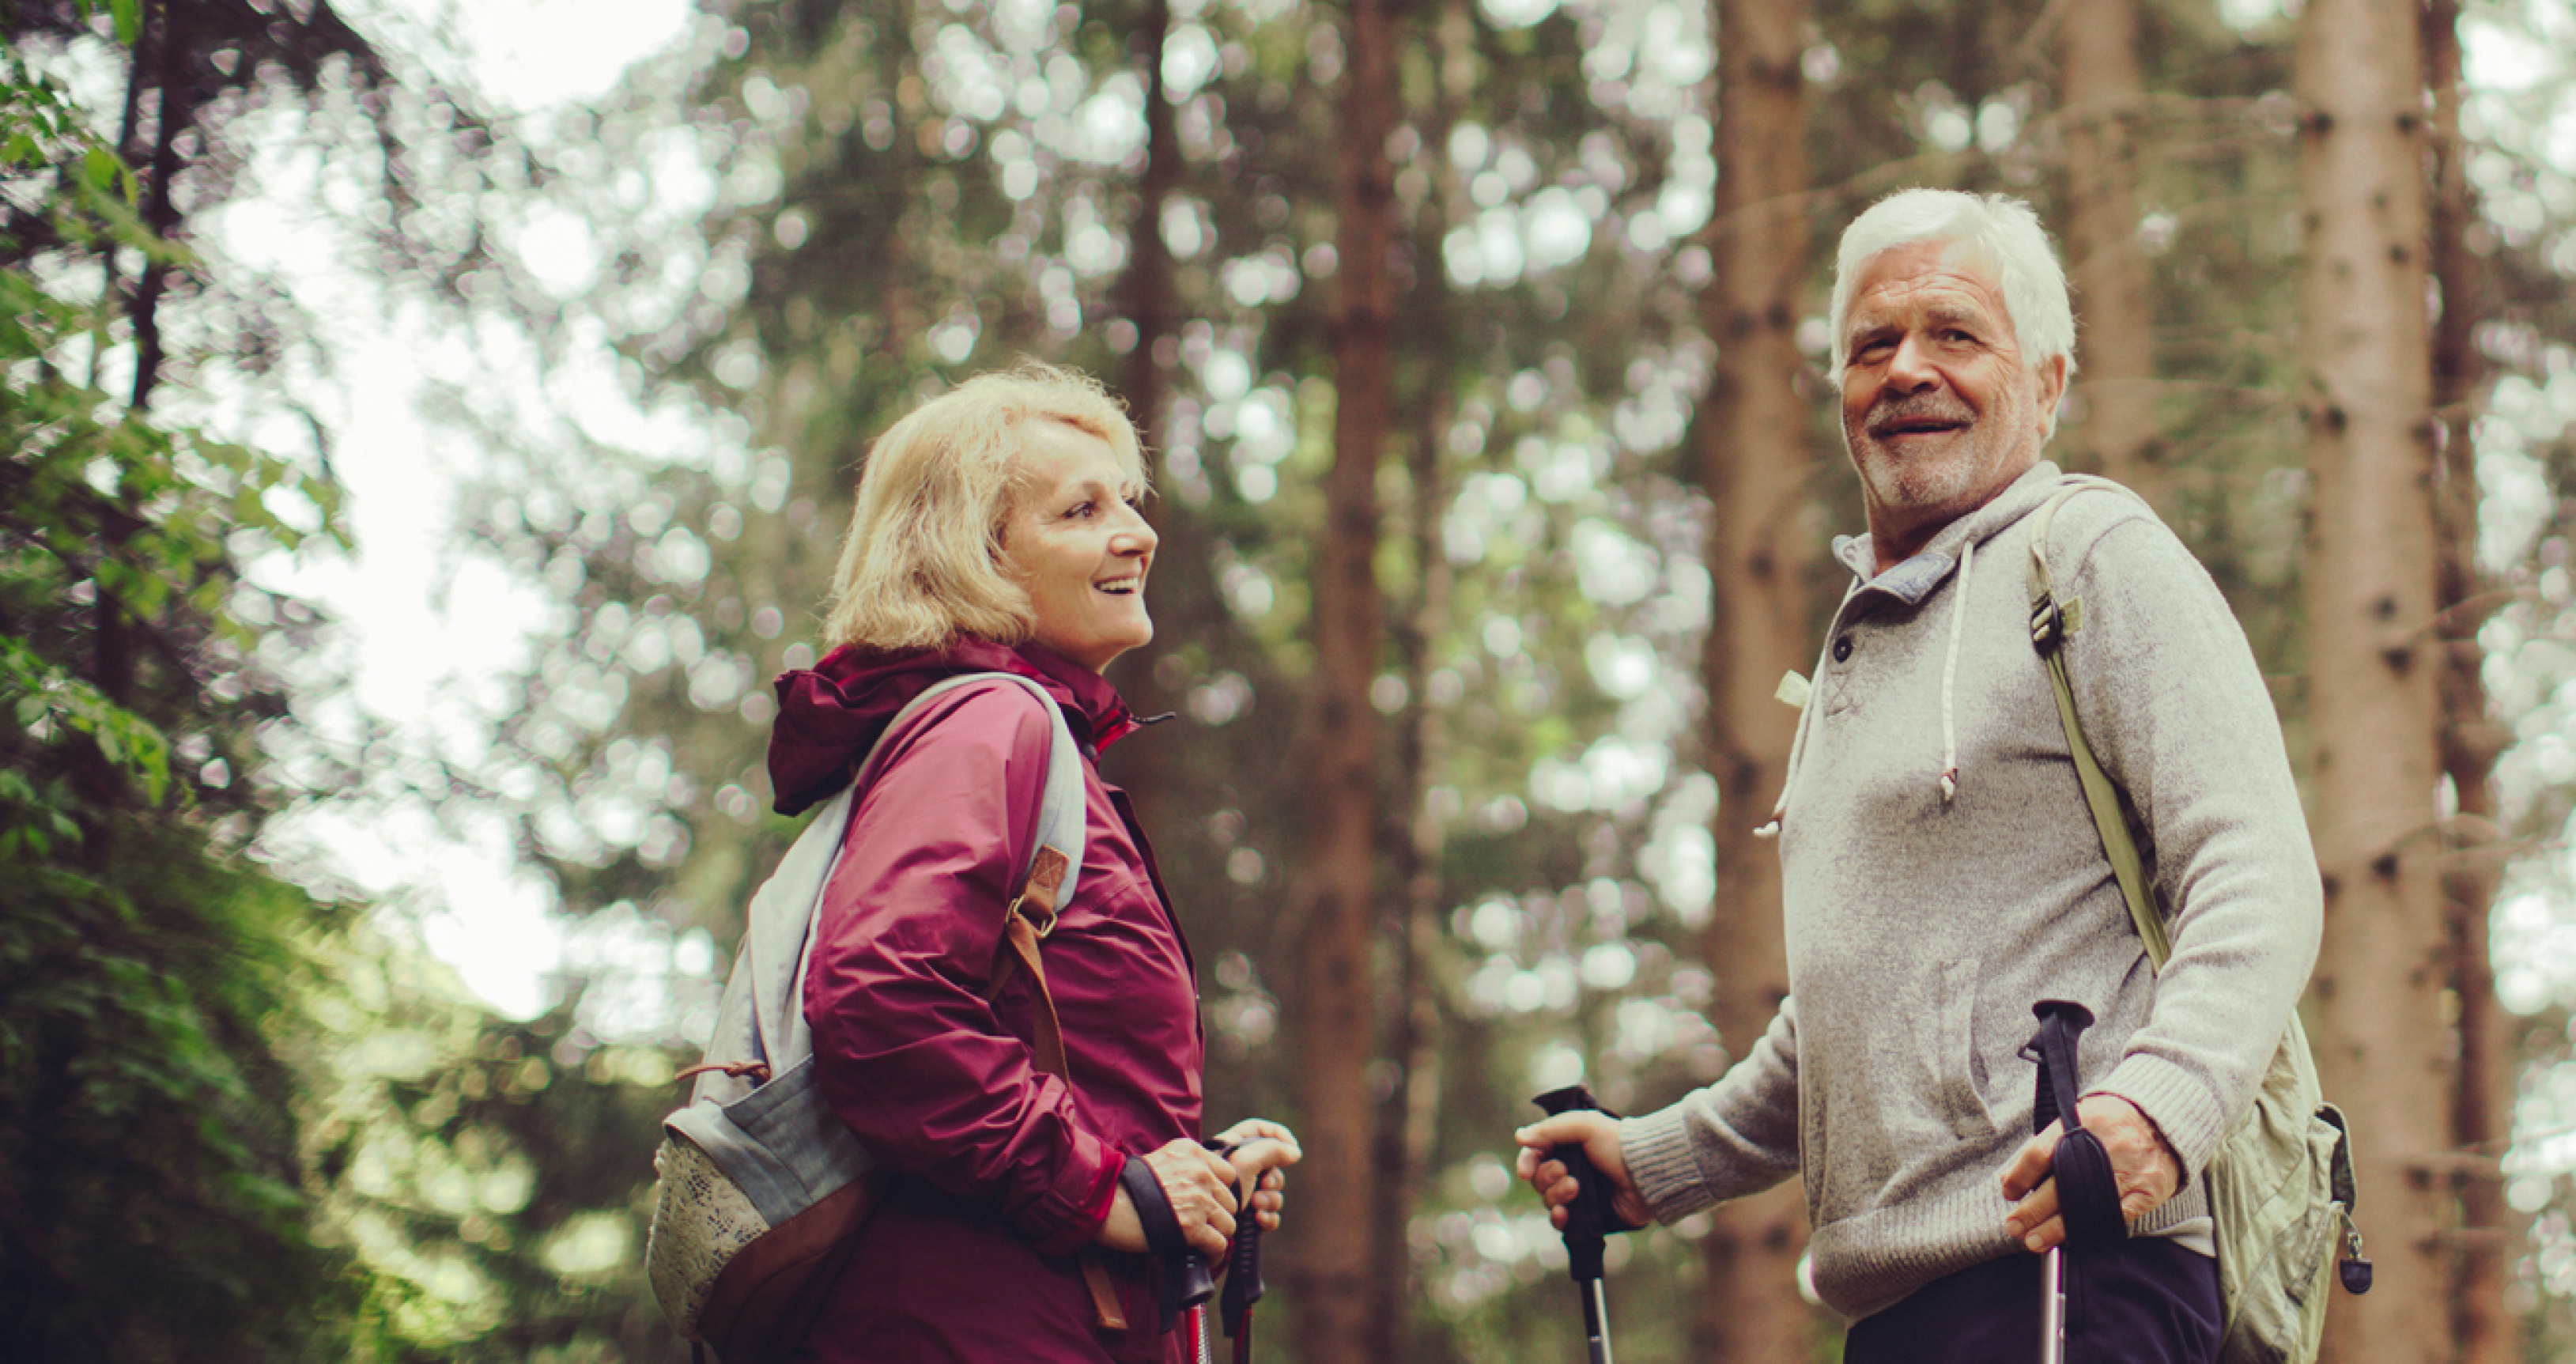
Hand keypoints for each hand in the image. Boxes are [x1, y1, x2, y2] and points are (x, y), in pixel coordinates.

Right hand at [1096, 1137, 1244, 1257]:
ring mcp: (1198, 1199)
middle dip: (1218, 1216)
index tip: (1211, 1204)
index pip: (1228, 1174)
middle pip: (1230, 1201)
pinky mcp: (1192, 1226)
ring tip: (1202, 1243)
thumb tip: (1206, 1190)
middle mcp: (1199, 1172)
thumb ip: (1186, 1169)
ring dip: (1216, 1236)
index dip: (1220, 1193)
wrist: (1105, 1203)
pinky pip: (1218, 1245)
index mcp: (1192, 1152)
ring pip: (1228, 1224)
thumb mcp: (1161, 1161)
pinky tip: (1203, 1256)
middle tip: (1204, 1226)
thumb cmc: (1125, 1186)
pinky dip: (1213, 1255)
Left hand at [1212, 1118, 1301, 1232]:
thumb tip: (1294, 1152)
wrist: (1204, 1222)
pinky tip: (1259, 1219)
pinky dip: (1268, 1217)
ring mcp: (1244, 1192)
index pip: (1257, 1130)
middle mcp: (1239, 1168)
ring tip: (1255, 1205)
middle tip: (1263, 1184)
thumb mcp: (1246, 1161)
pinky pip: (1270, 1214)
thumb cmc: (1219, 1186)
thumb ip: (1273, 1150)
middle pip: (1273, 1165)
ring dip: (1270, 1200)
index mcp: (1233, 1147)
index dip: (1277, 1133)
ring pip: (1273, 1192)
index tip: (1291, 1146)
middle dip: (1273, 1178)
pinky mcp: (1247, 1216)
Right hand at [1513, 1111, 1650, 1232]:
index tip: (1526, 1170)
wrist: (1647, 1176)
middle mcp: (1571, 1170)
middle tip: (1566, 1172)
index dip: (1527, 1163)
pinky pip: (1561, 1222)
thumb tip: (1520, 1137)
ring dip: (1557, 1194)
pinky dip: (1559, 1218)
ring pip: (1547, 1200)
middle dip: (1547, 1177)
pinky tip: (1564, 1213)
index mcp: (1568, 1147)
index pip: (1535, 1155)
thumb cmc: (1619, 1146)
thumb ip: (1551, 1129)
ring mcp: (1578, 1195)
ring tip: (1576, 1188)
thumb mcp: (1586, 1126)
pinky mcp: (1586, 1217)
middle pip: (1539, 1179)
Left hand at [1999, 1093, 2180, 1252]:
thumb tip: (2011, 1178)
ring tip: (2034, 1241)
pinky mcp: (2146, 1191)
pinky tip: (2071, 1238)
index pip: (2039, 1153)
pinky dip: (2090, 1229)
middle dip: (2031, 1211)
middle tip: (2013, 1226)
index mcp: (2079, 1125)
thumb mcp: (2076, 1119)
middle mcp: (2101, 1149)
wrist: (2160, 1121)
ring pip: (2084, 1207)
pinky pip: (2114, 1218)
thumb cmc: (2108, 1123)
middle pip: (2058, 1186)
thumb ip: (2045, 1146)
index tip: (2009, 1193)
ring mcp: (2126, 1172)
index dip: (2020, 1177)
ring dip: (2056, 1229)